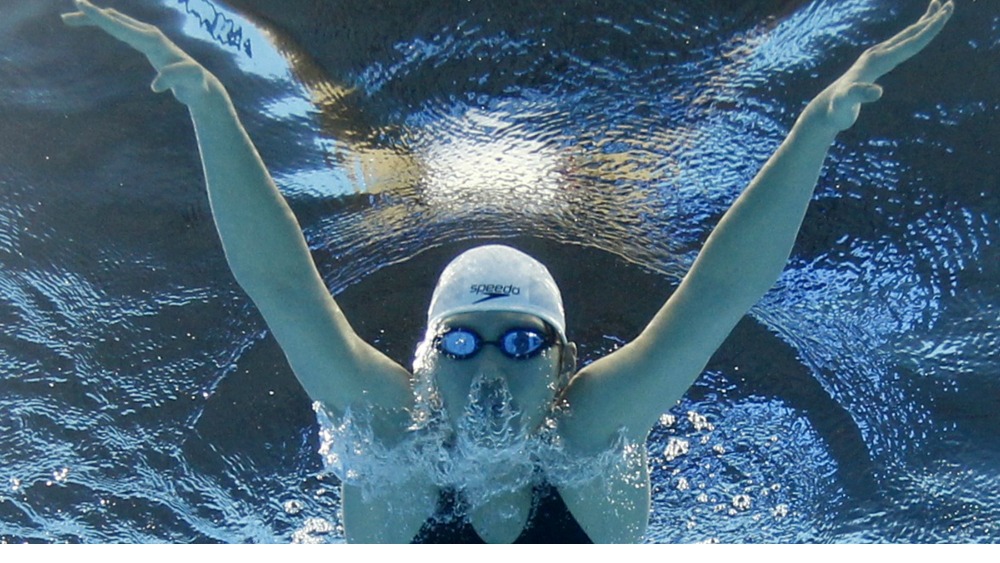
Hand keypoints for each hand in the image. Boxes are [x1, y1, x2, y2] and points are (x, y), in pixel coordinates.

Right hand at [62, 0, 217, 105]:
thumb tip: (156, 86)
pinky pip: (122, 29)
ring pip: (117, 23)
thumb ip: (173, 80)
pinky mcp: (147, 43)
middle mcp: (149, 34)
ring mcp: (148, 37)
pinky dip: (108, 25)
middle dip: (91, 16)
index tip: (82, 4)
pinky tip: (98, 23)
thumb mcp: (187, 82)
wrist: (201, 84)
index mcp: (152, 40)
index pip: (120, 27)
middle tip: (67, 15)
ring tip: (71, 19)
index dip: (100, 17)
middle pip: (115, 20)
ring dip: (96, 19)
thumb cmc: (194, 83)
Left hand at [816, 0, 953, 131]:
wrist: (826, 109)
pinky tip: (915, 33)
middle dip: (931, 20)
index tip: (944, 15)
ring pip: (904, 37)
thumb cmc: (838, 108)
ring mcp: (875, 57)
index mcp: (877, 60)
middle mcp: (877, 54)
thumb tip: (877, 92)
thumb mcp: (848, 102)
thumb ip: (860, 95)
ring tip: (937, 7)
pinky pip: (898, 45)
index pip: (910, 43)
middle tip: (950, 3)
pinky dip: (910, 36)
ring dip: (922, 24)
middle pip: (909, 34)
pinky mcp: (874, 63)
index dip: (929, 30)